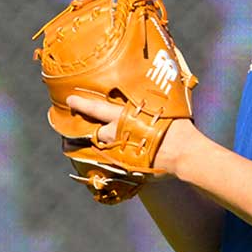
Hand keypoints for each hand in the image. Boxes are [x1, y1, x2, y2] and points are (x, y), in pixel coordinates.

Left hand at [65, 94, 193, 177]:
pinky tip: (126, 154)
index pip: (96, 109)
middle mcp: (118, 135)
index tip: (69, 100)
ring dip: (105, 144)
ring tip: (107, 142)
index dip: (82, 104)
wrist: (182, 152)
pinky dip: (119, 157)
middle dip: (90, 130)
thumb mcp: (164, 104)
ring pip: (106, 148)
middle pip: (97, 133)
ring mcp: (122, 154)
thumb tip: (154, 84)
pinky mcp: (130, 167)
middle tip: (84, 127)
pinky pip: (119, 161)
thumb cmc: (176, 125)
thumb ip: (151, 99)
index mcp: (123, 118)